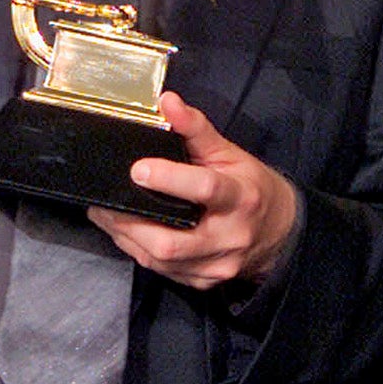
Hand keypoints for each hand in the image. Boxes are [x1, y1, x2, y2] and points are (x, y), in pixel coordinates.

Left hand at [87, 92, 299, 289]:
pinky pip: (161, 270)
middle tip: (105, 202)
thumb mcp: (230, 152)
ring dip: (126, 237)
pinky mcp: (202, 282)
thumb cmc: (249, 185)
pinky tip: (125, 232)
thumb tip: (166, 101)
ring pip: (160, 259)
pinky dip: (138, 250)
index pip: (205, 189)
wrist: (277, 231)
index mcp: (240, 197)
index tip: (138, 169)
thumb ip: (195, 128)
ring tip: (105, 213)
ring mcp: (216, 265)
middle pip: (174, 241)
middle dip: (132, 222)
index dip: (169, 180)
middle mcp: (230, 236)